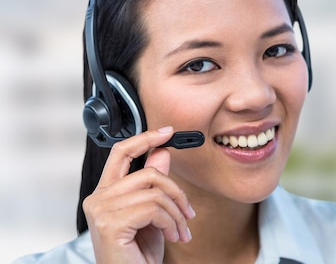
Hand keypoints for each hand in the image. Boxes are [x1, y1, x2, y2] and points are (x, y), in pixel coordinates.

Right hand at [82, 126, 195, 263]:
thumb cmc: (138, 255)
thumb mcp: (152, 214)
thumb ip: (153, 184)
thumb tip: (163, 152)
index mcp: (105, 194)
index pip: (121, 153)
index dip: (145, 138)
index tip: (167, 132)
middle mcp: (98, 199)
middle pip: (148, 173)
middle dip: (177, 192)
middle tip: (188, 214)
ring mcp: (101, 211)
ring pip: (156, 192)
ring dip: (177, 214)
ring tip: (180, 232)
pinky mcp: (110, 224)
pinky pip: (154, 209)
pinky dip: (171, 223)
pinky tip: (172, 237)